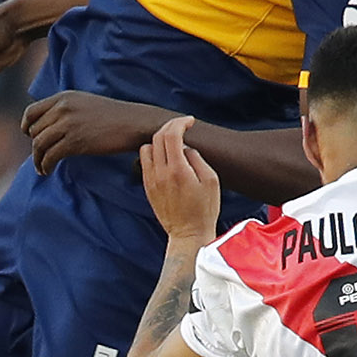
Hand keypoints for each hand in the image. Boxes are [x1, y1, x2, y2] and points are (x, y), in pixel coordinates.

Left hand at [22, 91, 172, 174]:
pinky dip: (45, 166)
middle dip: (35, 146)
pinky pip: (50, 156)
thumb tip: (47, 125)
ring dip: (37, 159)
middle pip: (35, 131)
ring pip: (39, 144)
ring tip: (41, 168)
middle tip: (41, 156)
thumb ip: (65, 109)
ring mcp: (68, 124)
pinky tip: (47, 171)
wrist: (133, 122)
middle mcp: (62, 108)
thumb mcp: (84, 103)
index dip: (26, 126)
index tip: (29, 136)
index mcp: (64, 97)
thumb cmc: (112, 116)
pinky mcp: (74, 142)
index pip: (32, 112)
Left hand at [141, 117, 220, 244]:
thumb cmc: (205, 209)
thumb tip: (185, 147)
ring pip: (147, 147)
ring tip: (173, 144)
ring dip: (159, 140)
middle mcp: (160, 173)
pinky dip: (153, 153)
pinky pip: (144, 161)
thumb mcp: (211, 181)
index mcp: (178, 170)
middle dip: (171, 126)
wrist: (188, 234)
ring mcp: (151, 180)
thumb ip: (197, 159)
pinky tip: (166, 158)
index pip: (171, 135)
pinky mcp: (147, 187)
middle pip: (157, 137)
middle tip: (183, 126)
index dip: (180, 122)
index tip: (190, 121)